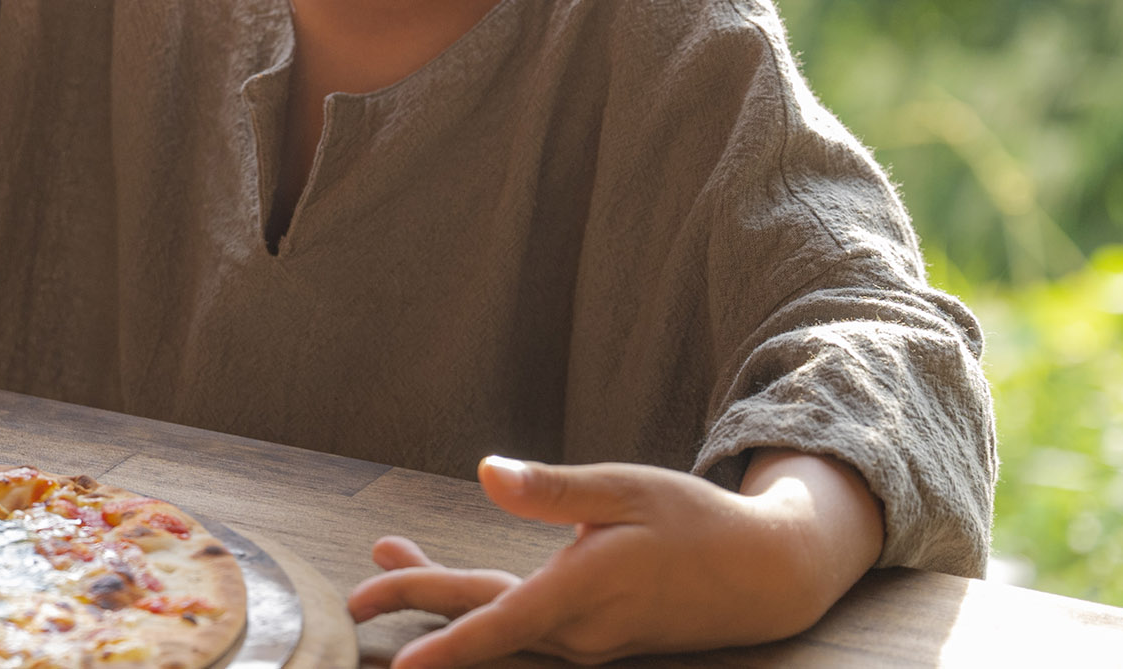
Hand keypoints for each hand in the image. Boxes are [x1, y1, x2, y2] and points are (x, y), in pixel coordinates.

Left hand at [348, 451, 883, 665]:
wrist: (765, 573)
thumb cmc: (695, 521)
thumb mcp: (624, 489)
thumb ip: (550, 490)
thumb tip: (484, 473)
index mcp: (583, 593)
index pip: (499, 625)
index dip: (446, 645)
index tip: (400, 665)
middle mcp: (579, 633)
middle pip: (484, 624)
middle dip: (418, 602)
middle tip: (356, 598)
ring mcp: (587, 644)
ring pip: (501, 627)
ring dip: (444, 599)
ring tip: (390, 558)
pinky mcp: (593, 640)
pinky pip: (525, 628)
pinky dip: (484, 607)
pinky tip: (460, 583)